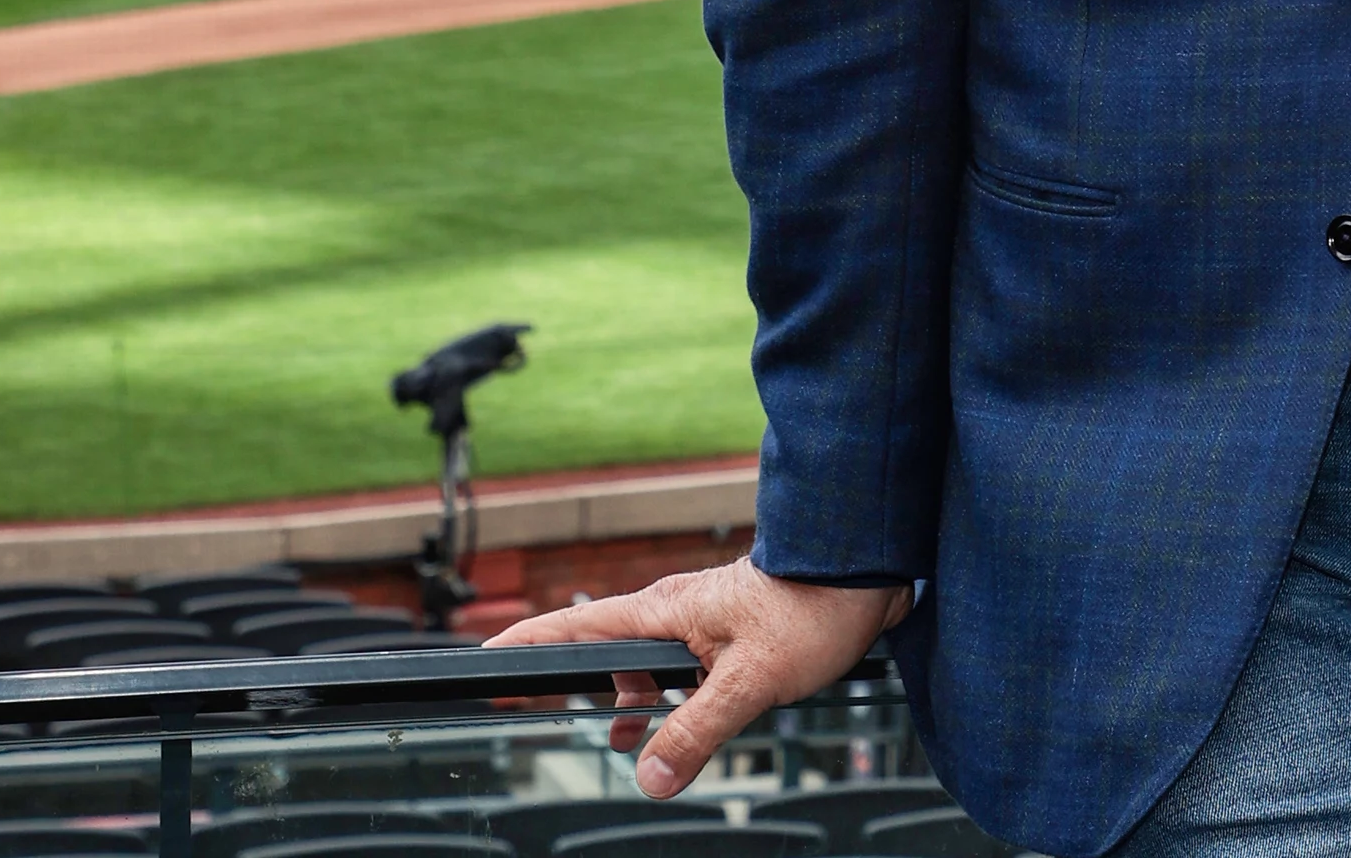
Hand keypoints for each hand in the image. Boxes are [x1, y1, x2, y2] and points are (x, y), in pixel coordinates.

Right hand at [488, 566, 909, 798]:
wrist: (864, 571)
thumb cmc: (811, 606)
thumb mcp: (750, 680)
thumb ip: (697, 730)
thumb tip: (649, 779)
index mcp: (665, 611)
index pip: (579, 626)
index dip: (531, 641)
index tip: (485, 656)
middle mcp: (674, 613)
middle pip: (604, 652)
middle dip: (572, 682)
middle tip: (532, 706)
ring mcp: (700, 623)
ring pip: (645, 668)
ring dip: (632, 703)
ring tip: (622, 742)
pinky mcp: (727, 637)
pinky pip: (678, 674)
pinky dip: (666, 705)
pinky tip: (670, 735)